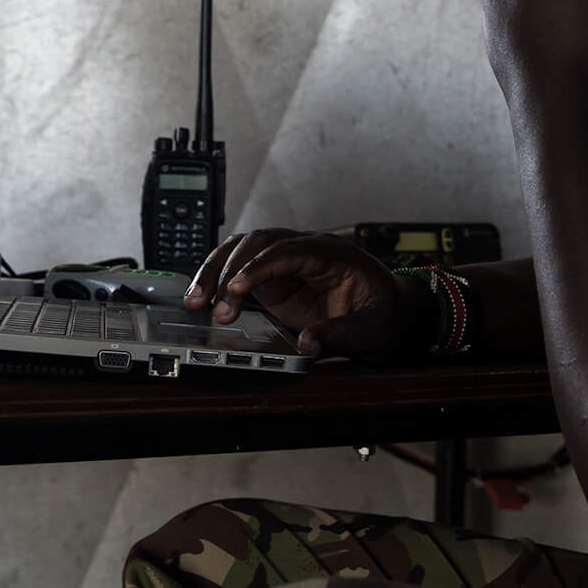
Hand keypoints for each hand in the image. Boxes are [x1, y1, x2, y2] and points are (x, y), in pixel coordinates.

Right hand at [181, 229, 412, 359]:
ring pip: (242, 251)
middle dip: (228, 270)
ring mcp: (288, 262)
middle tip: (210, 303)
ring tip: (196, 301)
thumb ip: (340, 335)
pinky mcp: (276, 279)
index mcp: (330, 253)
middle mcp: (304, 250)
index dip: (258, 266)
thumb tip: (308, 344)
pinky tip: (205, 301)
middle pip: (256, 243)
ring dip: (216, 272)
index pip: (286, 250)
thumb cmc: (384, 312)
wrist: (391, 309)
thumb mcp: (371, 329)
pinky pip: (241, 270)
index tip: (236, 288)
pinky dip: (221, 282)